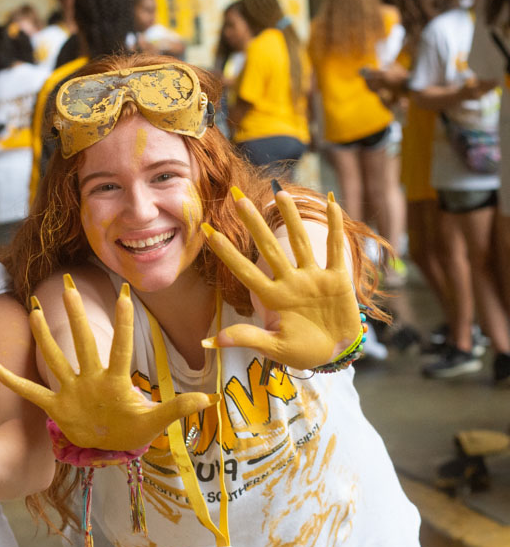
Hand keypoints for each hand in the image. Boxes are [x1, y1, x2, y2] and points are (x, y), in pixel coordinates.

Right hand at [0, 277, 218, 451]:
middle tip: (69, 287)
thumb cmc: (132, 430)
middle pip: (83, 342)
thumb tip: (209, 400)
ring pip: (55, 358)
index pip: (121, 347)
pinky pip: (33, 392)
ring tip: (34, 311)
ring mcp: (72, 389)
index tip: (124, 294)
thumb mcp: (155, 423)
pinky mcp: (57, 405)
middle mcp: (91, 378)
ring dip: (44, 337)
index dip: (123, 323)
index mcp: (116, 381)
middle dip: (75, 317)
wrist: (109, 446)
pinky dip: (14, 382)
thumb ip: (177, 409)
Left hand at [200, 187, 360, 368]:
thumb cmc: (301, 351)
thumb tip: (208, 342)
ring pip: (300, 242)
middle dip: (254, 224)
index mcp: (272, 297)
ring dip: (291, 218)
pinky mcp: (337, 279)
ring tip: (281, 192)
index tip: (208, 232)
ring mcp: (313, 278)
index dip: (227, 253)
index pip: (244, 271)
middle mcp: (290, 282)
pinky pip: (335, 250)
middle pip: (269, 247)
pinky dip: (335, 228)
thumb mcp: (273, 347)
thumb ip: (246, 338)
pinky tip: (331, 204)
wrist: (335, 353)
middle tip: (238, 198)